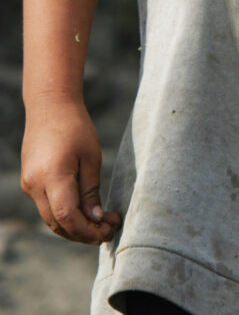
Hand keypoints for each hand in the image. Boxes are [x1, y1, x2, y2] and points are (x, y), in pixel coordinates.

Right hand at [21, 100, 121, 243]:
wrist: (50, 105)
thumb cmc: (76, 126)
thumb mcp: (91, 157)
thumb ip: (91, 191)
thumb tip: (96, 220)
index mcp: (52, 176)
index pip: (67, 217)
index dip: (86, 232)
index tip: (106, 233)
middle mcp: (35, 184)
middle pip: (57, 224)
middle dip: (82, 234)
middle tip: (108, 231)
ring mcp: (29, 184)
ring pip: (50, 218)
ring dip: (73, 226)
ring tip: (100, 222)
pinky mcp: (29, 181)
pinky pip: (46, 206)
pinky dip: (64, 214)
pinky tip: (83, 210)